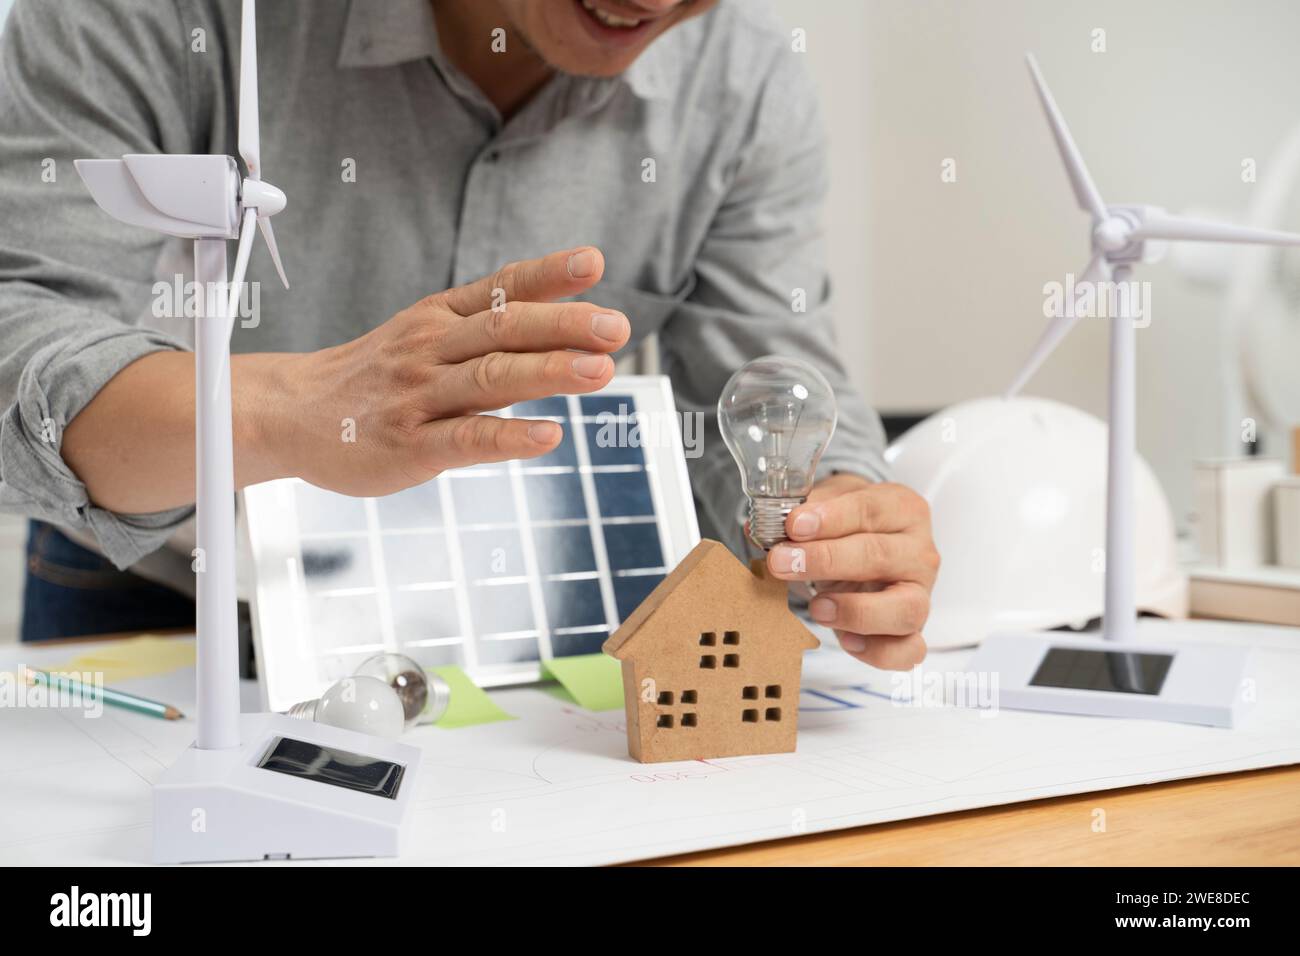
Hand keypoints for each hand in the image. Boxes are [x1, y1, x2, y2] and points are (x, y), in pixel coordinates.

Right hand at [258, 246, 629, 495]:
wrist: (290, 413)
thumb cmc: (374, 377)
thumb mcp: (426, 333)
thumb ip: (491, 327)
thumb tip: (570, 319)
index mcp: (440, 318)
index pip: (502, 288)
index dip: (549, 273)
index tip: (594, 261)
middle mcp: (432, 349)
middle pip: (504, 329)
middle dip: (564, 326)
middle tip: (616, 327)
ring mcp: (419, 397)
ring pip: (490, 378)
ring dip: (548, 372)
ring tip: (600, 370)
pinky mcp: (410, 446)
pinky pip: (465, 438)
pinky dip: (508, 436)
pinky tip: (547, 435)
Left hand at [765, 474, 938, 669]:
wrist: (873, 552)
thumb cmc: (852, 528)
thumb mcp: (831, 505)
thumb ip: (803, 512)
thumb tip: (762, 526)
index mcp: (903, 510)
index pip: (870, 509)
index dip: (831, 518)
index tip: (793, 525)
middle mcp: (919, 552)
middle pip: (880, 556)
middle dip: (826, 560)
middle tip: (782, 562)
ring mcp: (921, 594)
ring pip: (906, 608)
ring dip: (855, 610)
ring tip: (816, 607)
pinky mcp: (914, 631)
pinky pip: (908, 650)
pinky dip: (877, 651)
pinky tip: (845, 639)